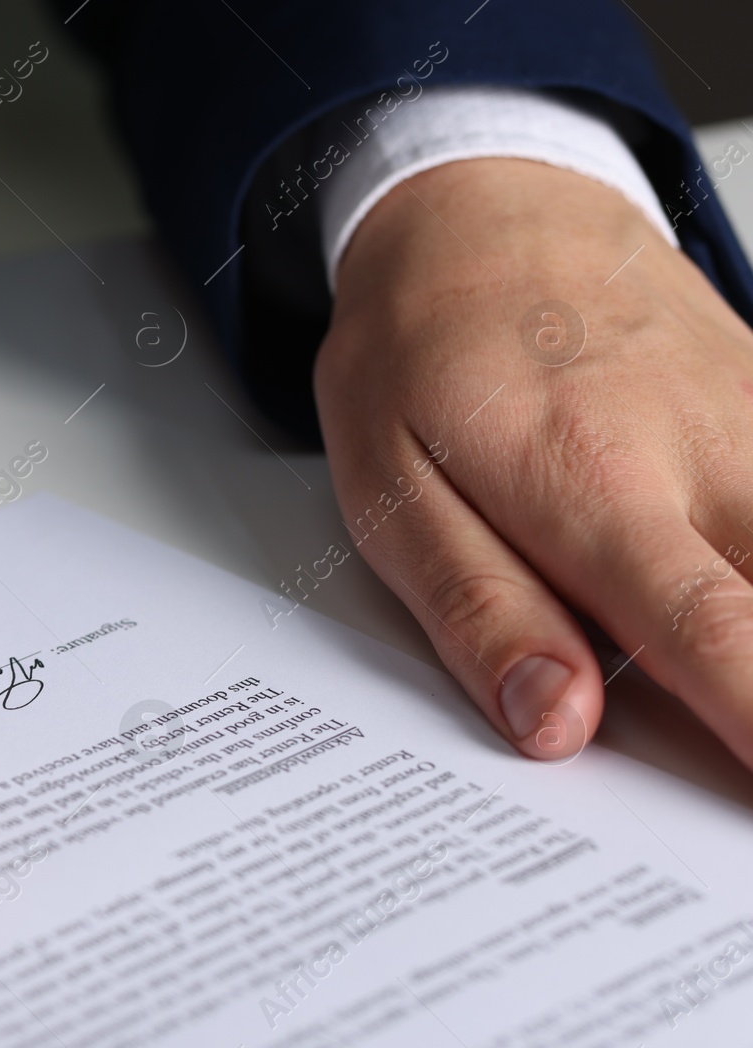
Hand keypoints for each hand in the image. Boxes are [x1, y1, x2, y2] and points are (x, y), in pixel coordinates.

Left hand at [317, 158, 752, 765]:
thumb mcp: (391, 489)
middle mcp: (702, 453)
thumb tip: (554, 720)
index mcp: (589, 482)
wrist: (487, 212)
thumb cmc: (422, 351)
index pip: (710, 630)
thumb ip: (478, 605)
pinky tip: (743, 583)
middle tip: (742, 773)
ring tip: (736, 688)